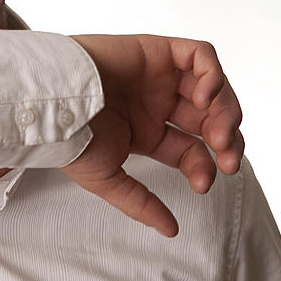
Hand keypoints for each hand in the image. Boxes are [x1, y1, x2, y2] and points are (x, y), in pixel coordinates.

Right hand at [64, 35, 243, 236]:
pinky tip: (204, 97)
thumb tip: (171, 230)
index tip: (203, 182)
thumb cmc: (71, 138)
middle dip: (227, 140)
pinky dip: (212, 75)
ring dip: (226, 110)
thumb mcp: (108, 179)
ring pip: (212, 87)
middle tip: (227, 159)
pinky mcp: (157, 50)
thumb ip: (141, 203)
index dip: (206, 165)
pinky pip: (199, 55)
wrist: (53, 104)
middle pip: (210, 118)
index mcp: (148, 131)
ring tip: (218, 133)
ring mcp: (159, 74)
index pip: (193, 149)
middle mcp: (158, 102)